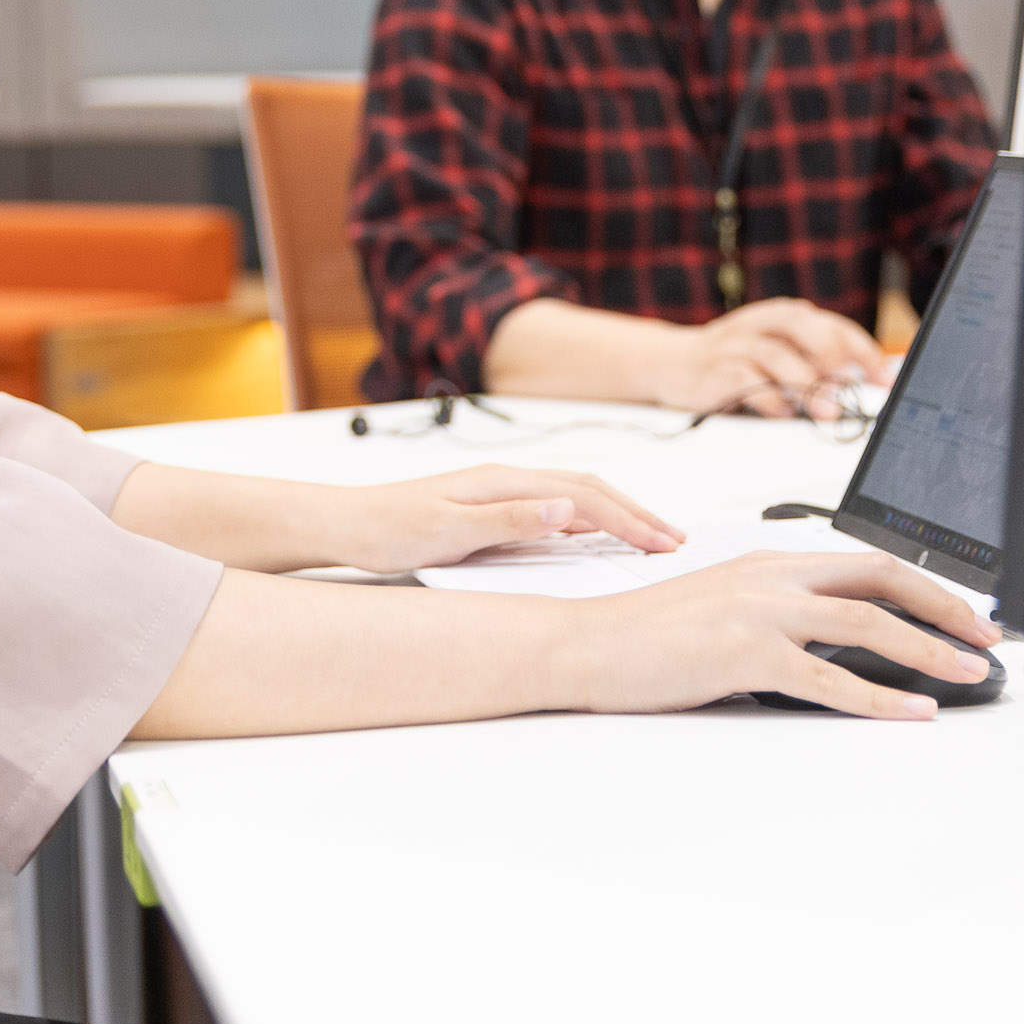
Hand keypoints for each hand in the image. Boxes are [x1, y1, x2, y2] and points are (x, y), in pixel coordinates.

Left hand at [327, 466, 681, 573]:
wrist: (346, 523)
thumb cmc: (389, 529)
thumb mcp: (449, 530)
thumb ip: (509, 520)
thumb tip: (566, 507)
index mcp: (503, 480)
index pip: (584, 496)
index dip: (628, 520)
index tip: (663, 544)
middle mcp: (506, 478)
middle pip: (589, 488)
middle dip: (636, 512)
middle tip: (676, 540)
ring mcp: (501, 490)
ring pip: (576, 495)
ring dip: (617, 513)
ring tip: (651, 535)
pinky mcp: (493, 506)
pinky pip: (555, 507)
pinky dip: (589, 519)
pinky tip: (598, 536)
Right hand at [562, 550, 994, 719]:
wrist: (588, 644)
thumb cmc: (649, 636)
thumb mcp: (725, 610)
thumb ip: (782, 618)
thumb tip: (842, 649)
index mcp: (770, 561)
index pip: (866, 560)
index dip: (924, 584)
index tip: (960, 612)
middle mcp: (772, 576)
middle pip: (881, 577)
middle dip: (944, 607)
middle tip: (985, 638)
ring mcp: (760, 611)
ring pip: (867, 621)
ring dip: (929, 650)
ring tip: (968, 673)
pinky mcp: (746, 652)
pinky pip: (830, 678)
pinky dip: (880, 697)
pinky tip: (911, 711)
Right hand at [651, 300, 888, 418]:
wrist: (670, 363)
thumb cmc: (736, 361)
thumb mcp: (777, 353)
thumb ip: (812, 363)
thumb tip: (858, 387)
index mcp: (784, 317)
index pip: (832, 325)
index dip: (863, 351)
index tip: (883, 380)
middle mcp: (761, 324)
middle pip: (802, 326)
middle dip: (830, 358)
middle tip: (847, 389)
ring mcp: (735, 344)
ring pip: (774, 354)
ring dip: (804, 384)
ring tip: (825, 411)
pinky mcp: (714, 370)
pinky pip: (743, 379)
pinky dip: (767, 397)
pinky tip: (782, 413)